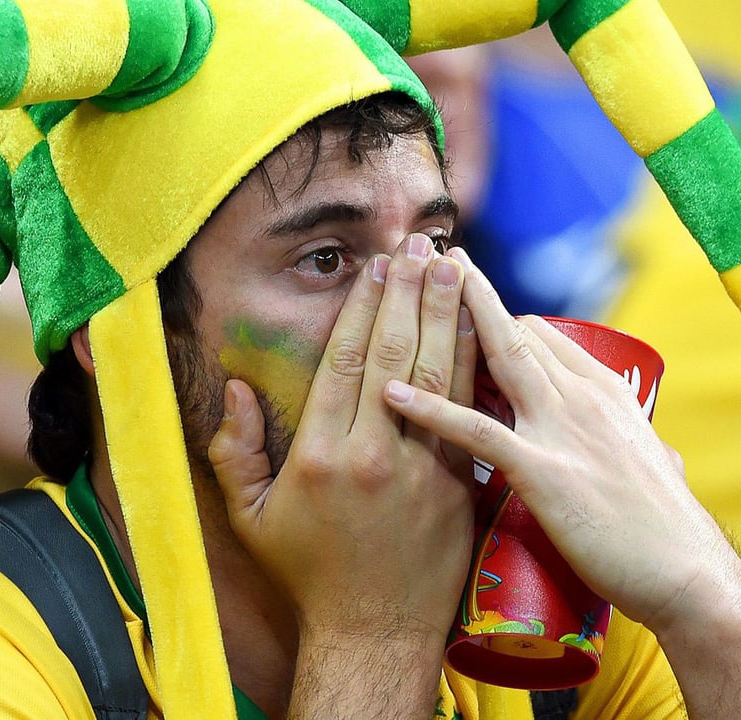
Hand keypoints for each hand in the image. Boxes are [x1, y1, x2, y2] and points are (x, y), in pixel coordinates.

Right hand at [209, 234, 477, 716]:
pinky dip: (474, 363)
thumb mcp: (250, 517)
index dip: (361, 306)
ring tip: (454, 265)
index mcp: (318, 455)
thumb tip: (235, 388)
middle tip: (419, 244)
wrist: (374, 629)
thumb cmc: (308, 570)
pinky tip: (482, 326)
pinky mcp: (457, 484)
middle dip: (407, 293)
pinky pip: (468, 411)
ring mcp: (420, 469)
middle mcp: (371, 453)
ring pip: (437, 374)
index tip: (375, 266)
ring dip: (446, 314)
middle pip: (392, 355)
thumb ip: (234, 451)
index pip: (343, 361)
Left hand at [383, 248, 740, 634]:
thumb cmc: (665, 528)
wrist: (688, 577)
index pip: (542, 334)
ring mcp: (562, 429)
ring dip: (449, 317)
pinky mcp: (543, 470)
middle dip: (471, 290)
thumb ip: (630, 440)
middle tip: (432, 258)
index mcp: (606, 392)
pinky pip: (477, 431)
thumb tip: (643, 440)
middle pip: (516, 330)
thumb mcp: (649, 462)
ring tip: (408, 288)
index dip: (495, 315)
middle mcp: (583, 397)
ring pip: (499, 356)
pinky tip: (392, 391)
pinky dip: (431, 409)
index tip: (459, 297)